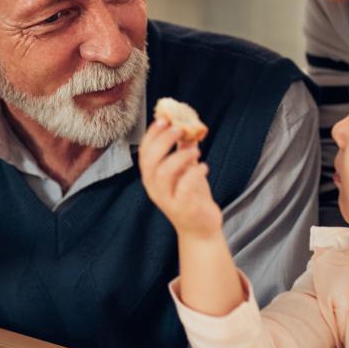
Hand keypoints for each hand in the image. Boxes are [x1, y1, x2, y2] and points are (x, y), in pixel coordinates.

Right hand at [139, 118, 222, 239]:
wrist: (200, 228)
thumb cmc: (192, 197)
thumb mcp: (186, 170)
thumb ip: (183, 150)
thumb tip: (187, 127)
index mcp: (151, 177)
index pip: (144, 152)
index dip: (152, 134)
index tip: (164, 118)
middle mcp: (155, 188)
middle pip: (150, 161)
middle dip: (163, 141)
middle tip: (178, 128)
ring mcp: (167, 199)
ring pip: (163, 174)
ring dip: (179, 157)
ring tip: (196, 150)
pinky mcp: (183, 208)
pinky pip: (184, 188)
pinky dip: (194, 173)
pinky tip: (204, 166)